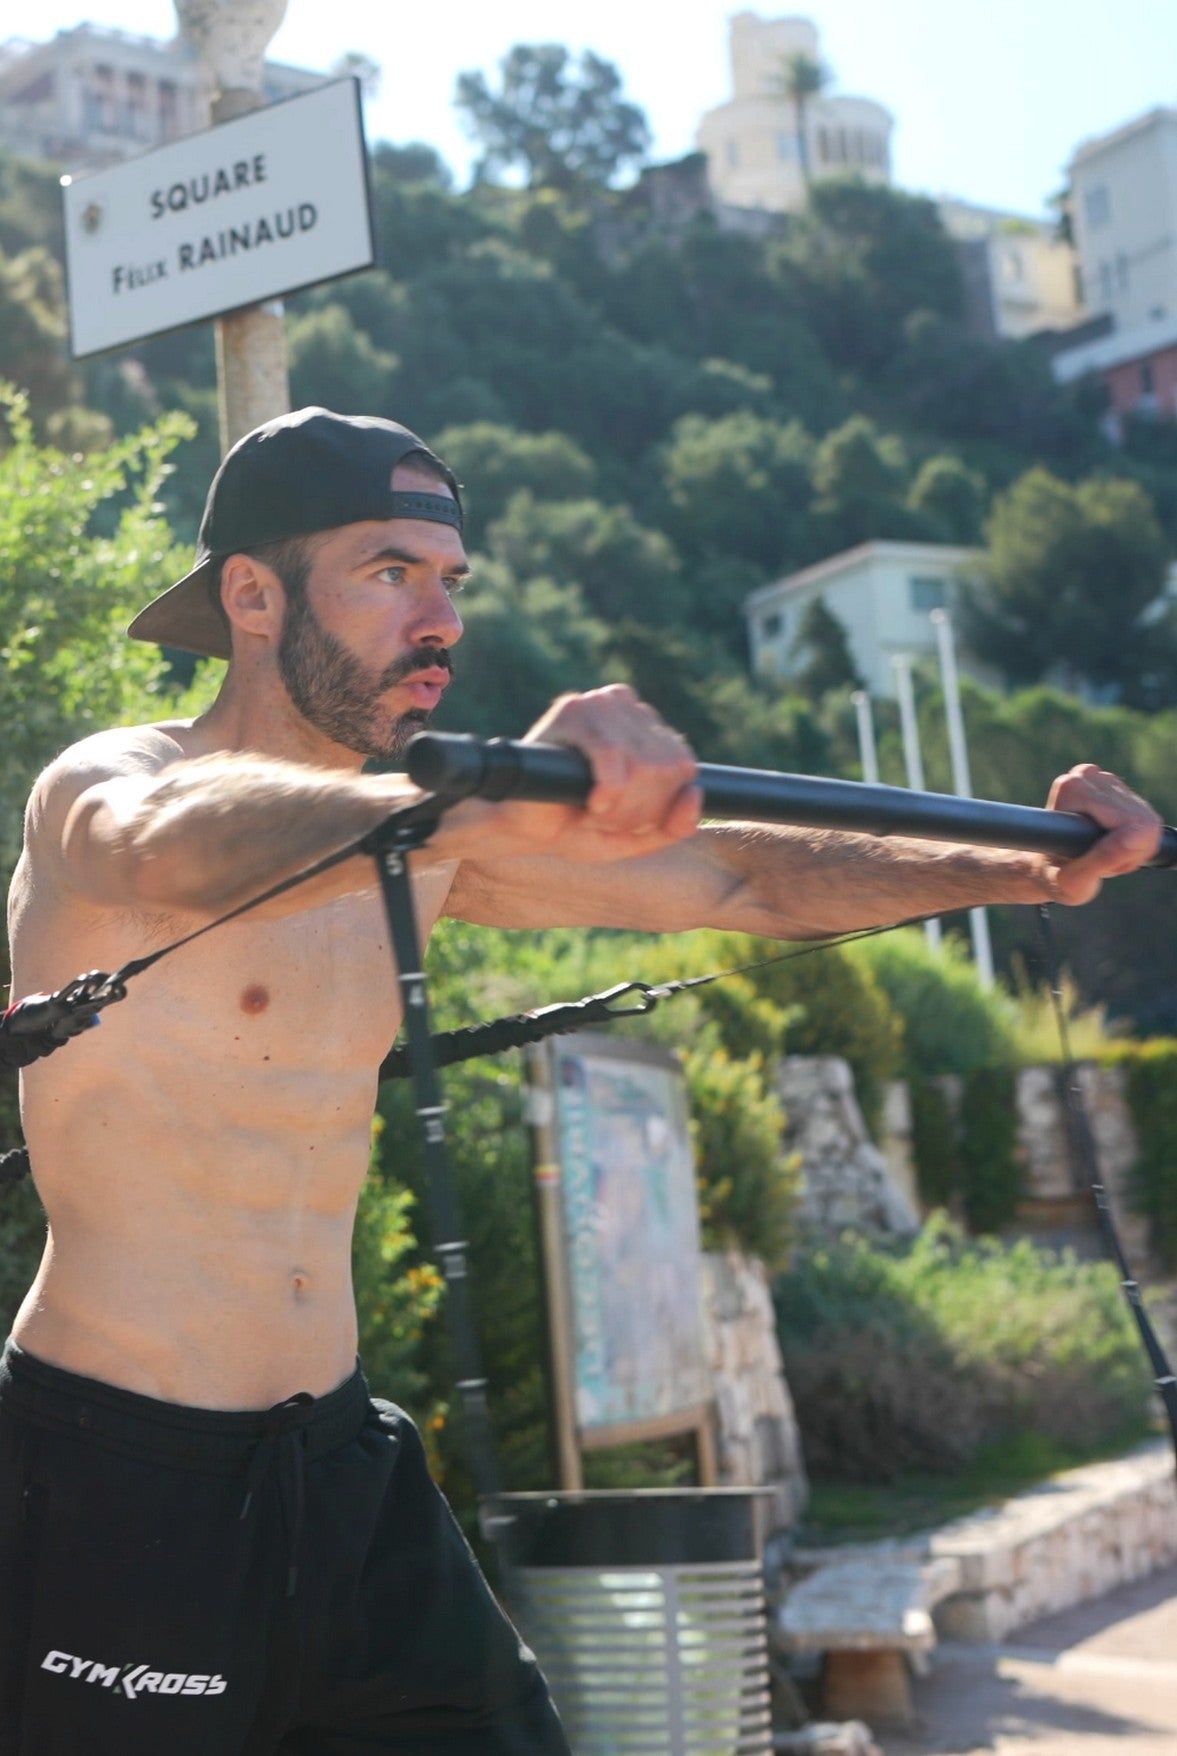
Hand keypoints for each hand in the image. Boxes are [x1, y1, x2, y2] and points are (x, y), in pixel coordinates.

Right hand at [490, 685, 701, 862]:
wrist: (523, 828)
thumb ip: (675, 825)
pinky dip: (608, 787)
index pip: (682, 766)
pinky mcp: (572, 710)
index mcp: (648, 726)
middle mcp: (627, 705)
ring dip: (619, 805)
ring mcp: (600, 703)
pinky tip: (592, 802)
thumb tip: (695, 793)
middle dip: (636, 809)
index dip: (656, 805)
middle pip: (663, 768)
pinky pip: (612, 752)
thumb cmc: (578, 827)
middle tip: (602, 817)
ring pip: (642, 763)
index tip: (623, 821)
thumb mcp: (636, 836)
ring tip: (592, 810)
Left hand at [1042, 765, 1162, 904]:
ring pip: (1148, 822)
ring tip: (1102, 855)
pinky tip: (1110, 845)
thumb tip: (1131, 839)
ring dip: (1132, 848)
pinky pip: (1149, 821)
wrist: (1045, 867)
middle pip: (1142, 822)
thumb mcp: (1074, 881)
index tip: (1096, 864)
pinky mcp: (1122, 789)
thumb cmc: (1055, 876)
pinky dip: (1136, 842)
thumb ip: (1102, 860)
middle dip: (1128, 851)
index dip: (1122, 855)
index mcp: (1073, 788)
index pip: (1130, 825)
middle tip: (1100, 863)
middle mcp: (1089, 776)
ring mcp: (1106, 779)